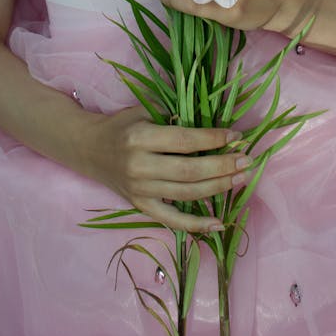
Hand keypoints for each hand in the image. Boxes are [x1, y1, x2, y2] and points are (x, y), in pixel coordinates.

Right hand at [85, 105, 250, 232]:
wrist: (88, 148)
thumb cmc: (122, 125)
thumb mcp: (143, 110)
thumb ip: (173, 116)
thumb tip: (213, 124)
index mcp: (140, 138)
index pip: (184, 141)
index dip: (212, 139)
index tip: (236, 135)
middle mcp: (140, 166)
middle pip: (189, 170)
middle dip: (222, 165)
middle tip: (247, 160)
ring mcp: (140, 190)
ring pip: (186, 194)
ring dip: (218, 187)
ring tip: (241, 178)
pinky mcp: (140, 206)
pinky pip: (171, 220)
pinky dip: (196, 225)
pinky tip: (219, 222)